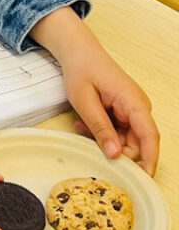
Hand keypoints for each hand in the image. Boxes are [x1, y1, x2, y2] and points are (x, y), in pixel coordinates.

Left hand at [32, 7, 159, 175]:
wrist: (78, 52)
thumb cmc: (82, 71)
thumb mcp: (84, 101)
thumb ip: (100, 128)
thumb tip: (114, 154)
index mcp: (133, 103)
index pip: (150, 135)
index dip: (149, 158)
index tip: (144, 177)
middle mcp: (138, 108)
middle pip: (136, 142)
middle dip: (114, 148)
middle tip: (88, 140)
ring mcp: (132, 110)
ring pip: (124, 138)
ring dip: (103, 139)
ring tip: (81, 125)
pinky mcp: (123, 112)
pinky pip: (117, 131)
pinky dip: (101, 132)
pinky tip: (84, 123)